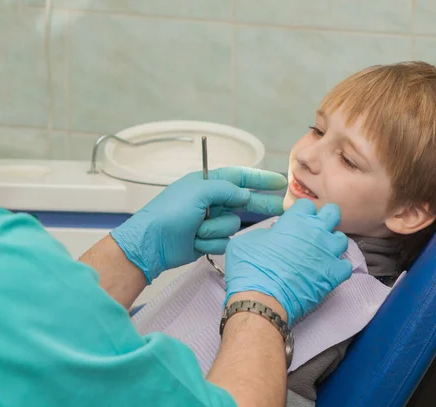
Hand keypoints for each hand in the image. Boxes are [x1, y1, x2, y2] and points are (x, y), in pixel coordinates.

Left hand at [111, 167, 286, 282]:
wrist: (152, 244)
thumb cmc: (171, 213)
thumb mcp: (198, 192)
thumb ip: (226, 189)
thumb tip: (245, 194)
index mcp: (208, 183)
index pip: (240, 177)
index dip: (261, 179)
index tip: (280, 182)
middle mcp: (212, 201)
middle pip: (245, 202)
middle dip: (261, 205)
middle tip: (283, 208)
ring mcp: (211, 221)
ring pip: (233, 225)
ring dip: (216, 229)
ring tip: (197, 230)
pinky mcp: (209, 240)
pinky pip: (224, 241)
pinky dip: (210, 242)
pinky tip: (195, 241)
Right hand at [224, 199, 352, 324]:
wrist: (261, 298)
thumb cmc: (250, 268)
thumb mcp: (248, 240)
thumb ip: (265, 233)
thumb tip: (271, 236)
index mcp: (296, 219)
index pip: (307, 204)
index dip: (301, 212)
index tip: (295, 221)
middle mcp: (316, 232)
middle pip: (332, 213)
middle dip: (325, 219)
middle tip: (314, 230)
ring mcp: (327, 253)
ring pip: (341, 239)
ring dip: (332, 244)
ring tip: (321, 253)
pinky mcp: (334, 274)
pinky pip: (346, 266)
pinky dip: (338, 268)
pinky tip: (327, 272)